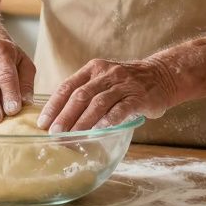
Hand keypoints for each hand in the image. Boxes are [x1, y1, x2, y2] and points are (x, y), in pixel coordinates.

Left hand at [37, 58, 175, 132]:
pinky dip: (107, 121)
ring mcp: (123, 85)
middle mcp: (107, 74)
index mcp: (93, 69)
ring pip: (98, 103)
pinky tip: (98, 131)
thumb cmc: (128, 83)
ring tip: (70, 136)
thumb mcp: (104, 79)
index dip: (54, 105)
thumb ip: (86, 92)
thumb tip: (60, 117)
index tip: (43, 122)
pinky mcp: (138, 97)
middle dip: (64, 116)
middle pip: (80, 95)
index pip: (68, 86)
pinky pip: (120, 110)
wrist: (162, 75)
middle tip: (54, 132)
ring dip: (82, 121)